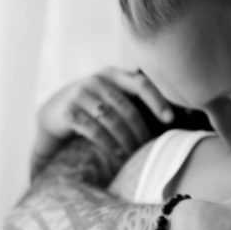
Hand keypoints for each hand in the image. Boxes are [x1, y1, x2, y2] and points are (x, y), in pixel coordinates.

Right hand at [32, 67, 173, 164]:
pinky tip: (117, 156)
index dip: (157, 100)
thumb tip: (178, 114)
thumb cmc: (92, 106)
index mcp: (112, 73)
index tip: (170, 118)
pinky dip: (108, 144)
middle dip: (140, 131)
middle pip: (126, 107)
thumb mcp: (111, 94)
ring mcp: (80, 94)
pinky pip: (93, 130)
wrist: (53, 112)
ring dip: (125, 141)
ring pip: (111, 120)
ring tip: (133, 155)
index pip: (140, 83)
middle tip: (147, 149)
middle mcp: (96, 80)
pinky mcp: (68, 111)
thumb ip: (134, 97)